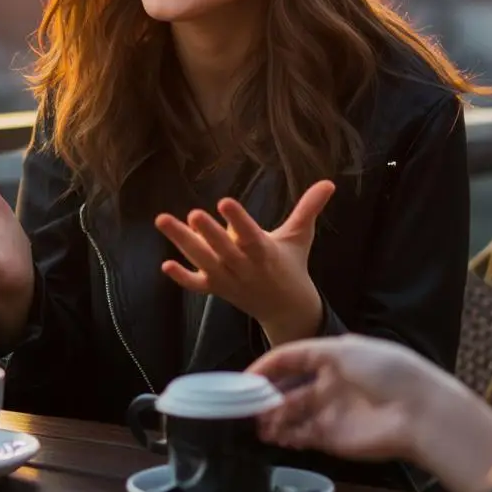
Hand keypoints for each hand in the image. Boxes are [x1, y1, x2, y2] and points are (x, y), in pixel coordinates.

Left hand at [155, 180, 333, 343]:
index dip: (238, 220)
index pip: (250, 235)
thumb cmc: (292, 265)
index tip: (225, 201)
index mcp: (265, 253)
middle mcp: (244, 267)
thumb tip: (329, 183)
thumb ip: (309, 208)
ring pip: (203, 261)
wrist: (286, 308)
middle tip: (193, 213)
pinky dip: (182, 277)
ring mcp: (228, 279)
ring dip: (183, 243)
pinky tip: (165, 264)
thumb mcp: (300, 237)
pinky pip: (197, 285)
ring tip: (162, 220)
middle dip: (209, 233)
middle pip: (223, 250)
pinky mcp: (216, 288)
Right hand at [248, 335, 456, 462]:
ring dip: (272, 418)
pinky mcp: (334, 439)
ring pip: (292, 414)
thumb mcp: (346, 349)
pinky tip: (273, 436)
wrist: (418, 413)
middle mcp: (330, 384)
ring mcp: (331, 412)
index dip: (268, 367)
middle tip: (245, 406)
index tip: (245, 379)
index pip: (292, 359)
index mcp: (333, 357)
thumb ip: (308, 354)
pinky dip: (286, 436)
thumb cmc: (387, 372)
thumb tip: (279, 361)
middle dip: (266, 396)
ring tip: (256, 424)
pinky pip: (302, 436)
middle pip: (288, 389)